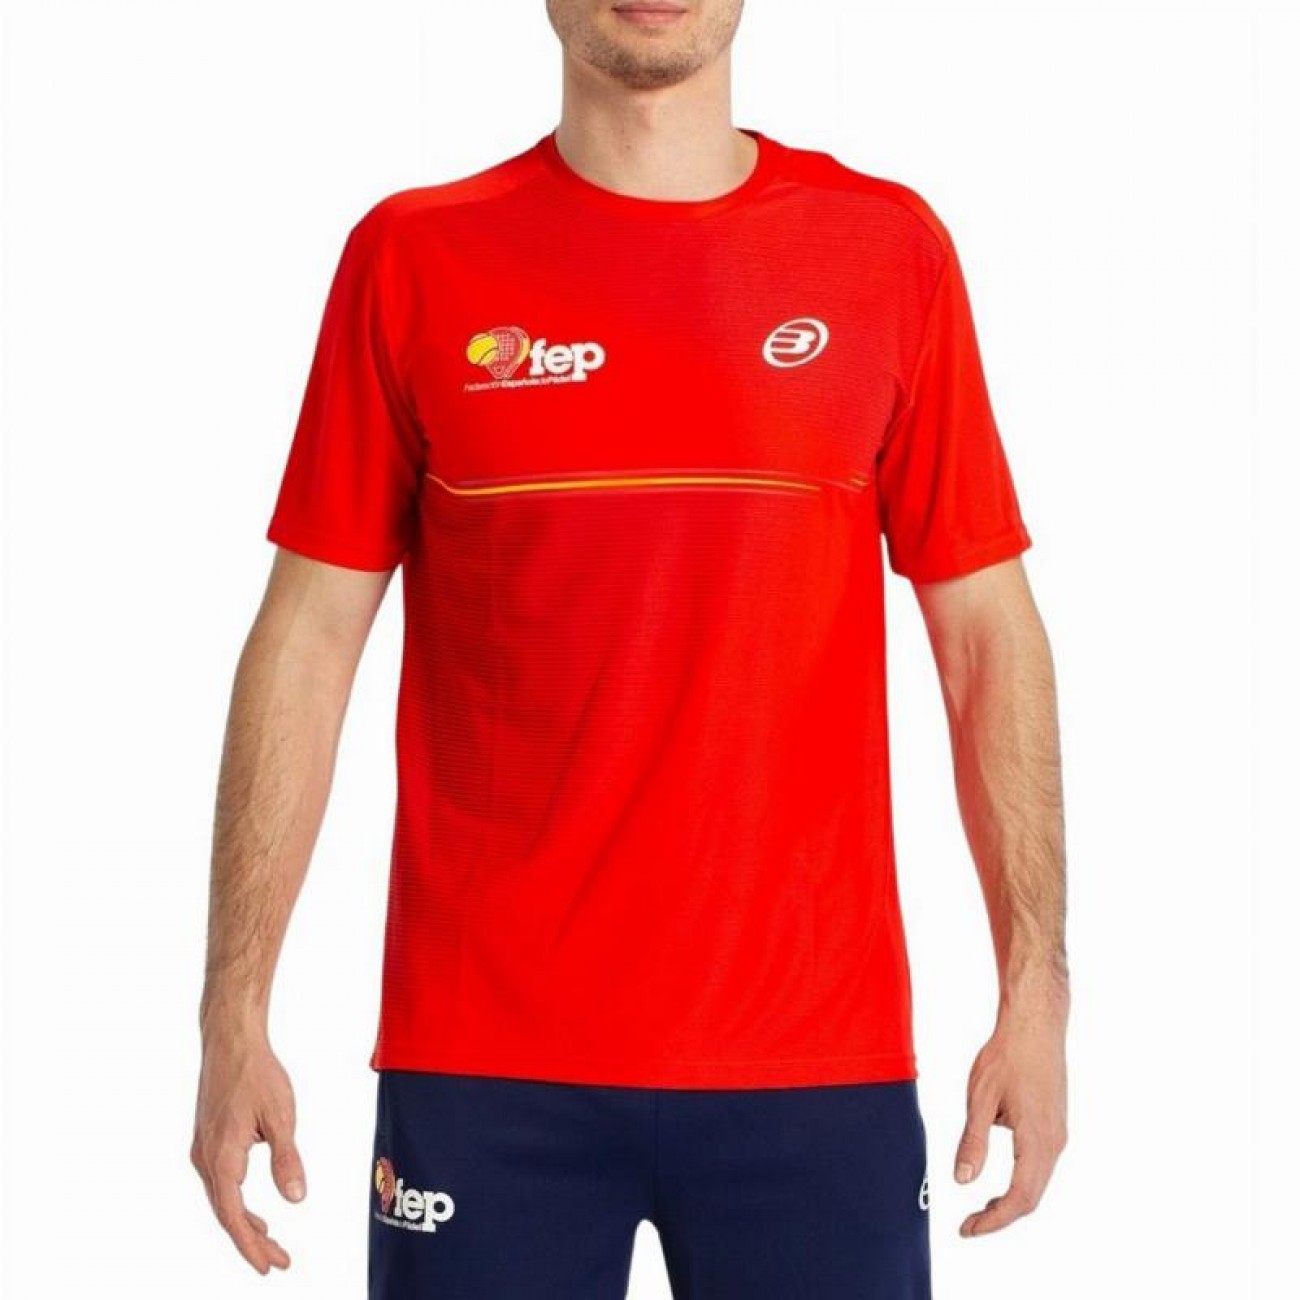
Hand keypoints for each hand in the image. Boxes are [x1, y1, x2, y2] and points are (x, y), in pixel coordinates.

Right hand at [190, 1024, 305, 1272]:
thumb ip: (287, 1159)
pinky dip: (236, 1201)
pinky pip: (220, 1182)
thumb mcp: (281, 1116)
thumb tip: (296, 1198)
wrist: (231, 1040)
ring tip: (270, 1241)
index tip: (270, 1266)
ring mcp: (203, 1150)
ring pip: (221, 1198)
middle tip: (279, 1262)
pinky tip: (252, 1206)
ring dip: (243, 1222)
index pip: (233, 1215)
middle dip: (252, 1240)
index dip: (251, 1245)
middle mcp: (205, 1159)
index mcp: (221, 1157)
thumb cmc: (257, 1074)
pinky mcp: (208, 1140)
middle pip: (226, 1213)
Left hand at [954, 995, 1067, 1235]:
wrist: (1036, 1024)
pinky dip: (1020, 1181)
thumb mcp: (981, 1097)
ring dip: (1011, 1200)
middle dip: (1000, 1216)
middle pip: (1031, 1197)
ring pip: (1037, 1182)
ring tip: (980, 1209)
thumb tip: (963, 1181)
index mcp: (1037, 1140)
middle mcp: (1054, 1143)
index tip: (967, 1229)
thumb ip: (973, 1141)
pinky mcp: (1055, 1125)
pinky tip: (999, 1179)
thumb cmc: (1007, 1055)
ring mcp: (1058, 1134)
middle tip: (969, 1225)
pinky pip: (1040, 1165)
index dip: (993, 1220)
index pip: (1019, 1198)